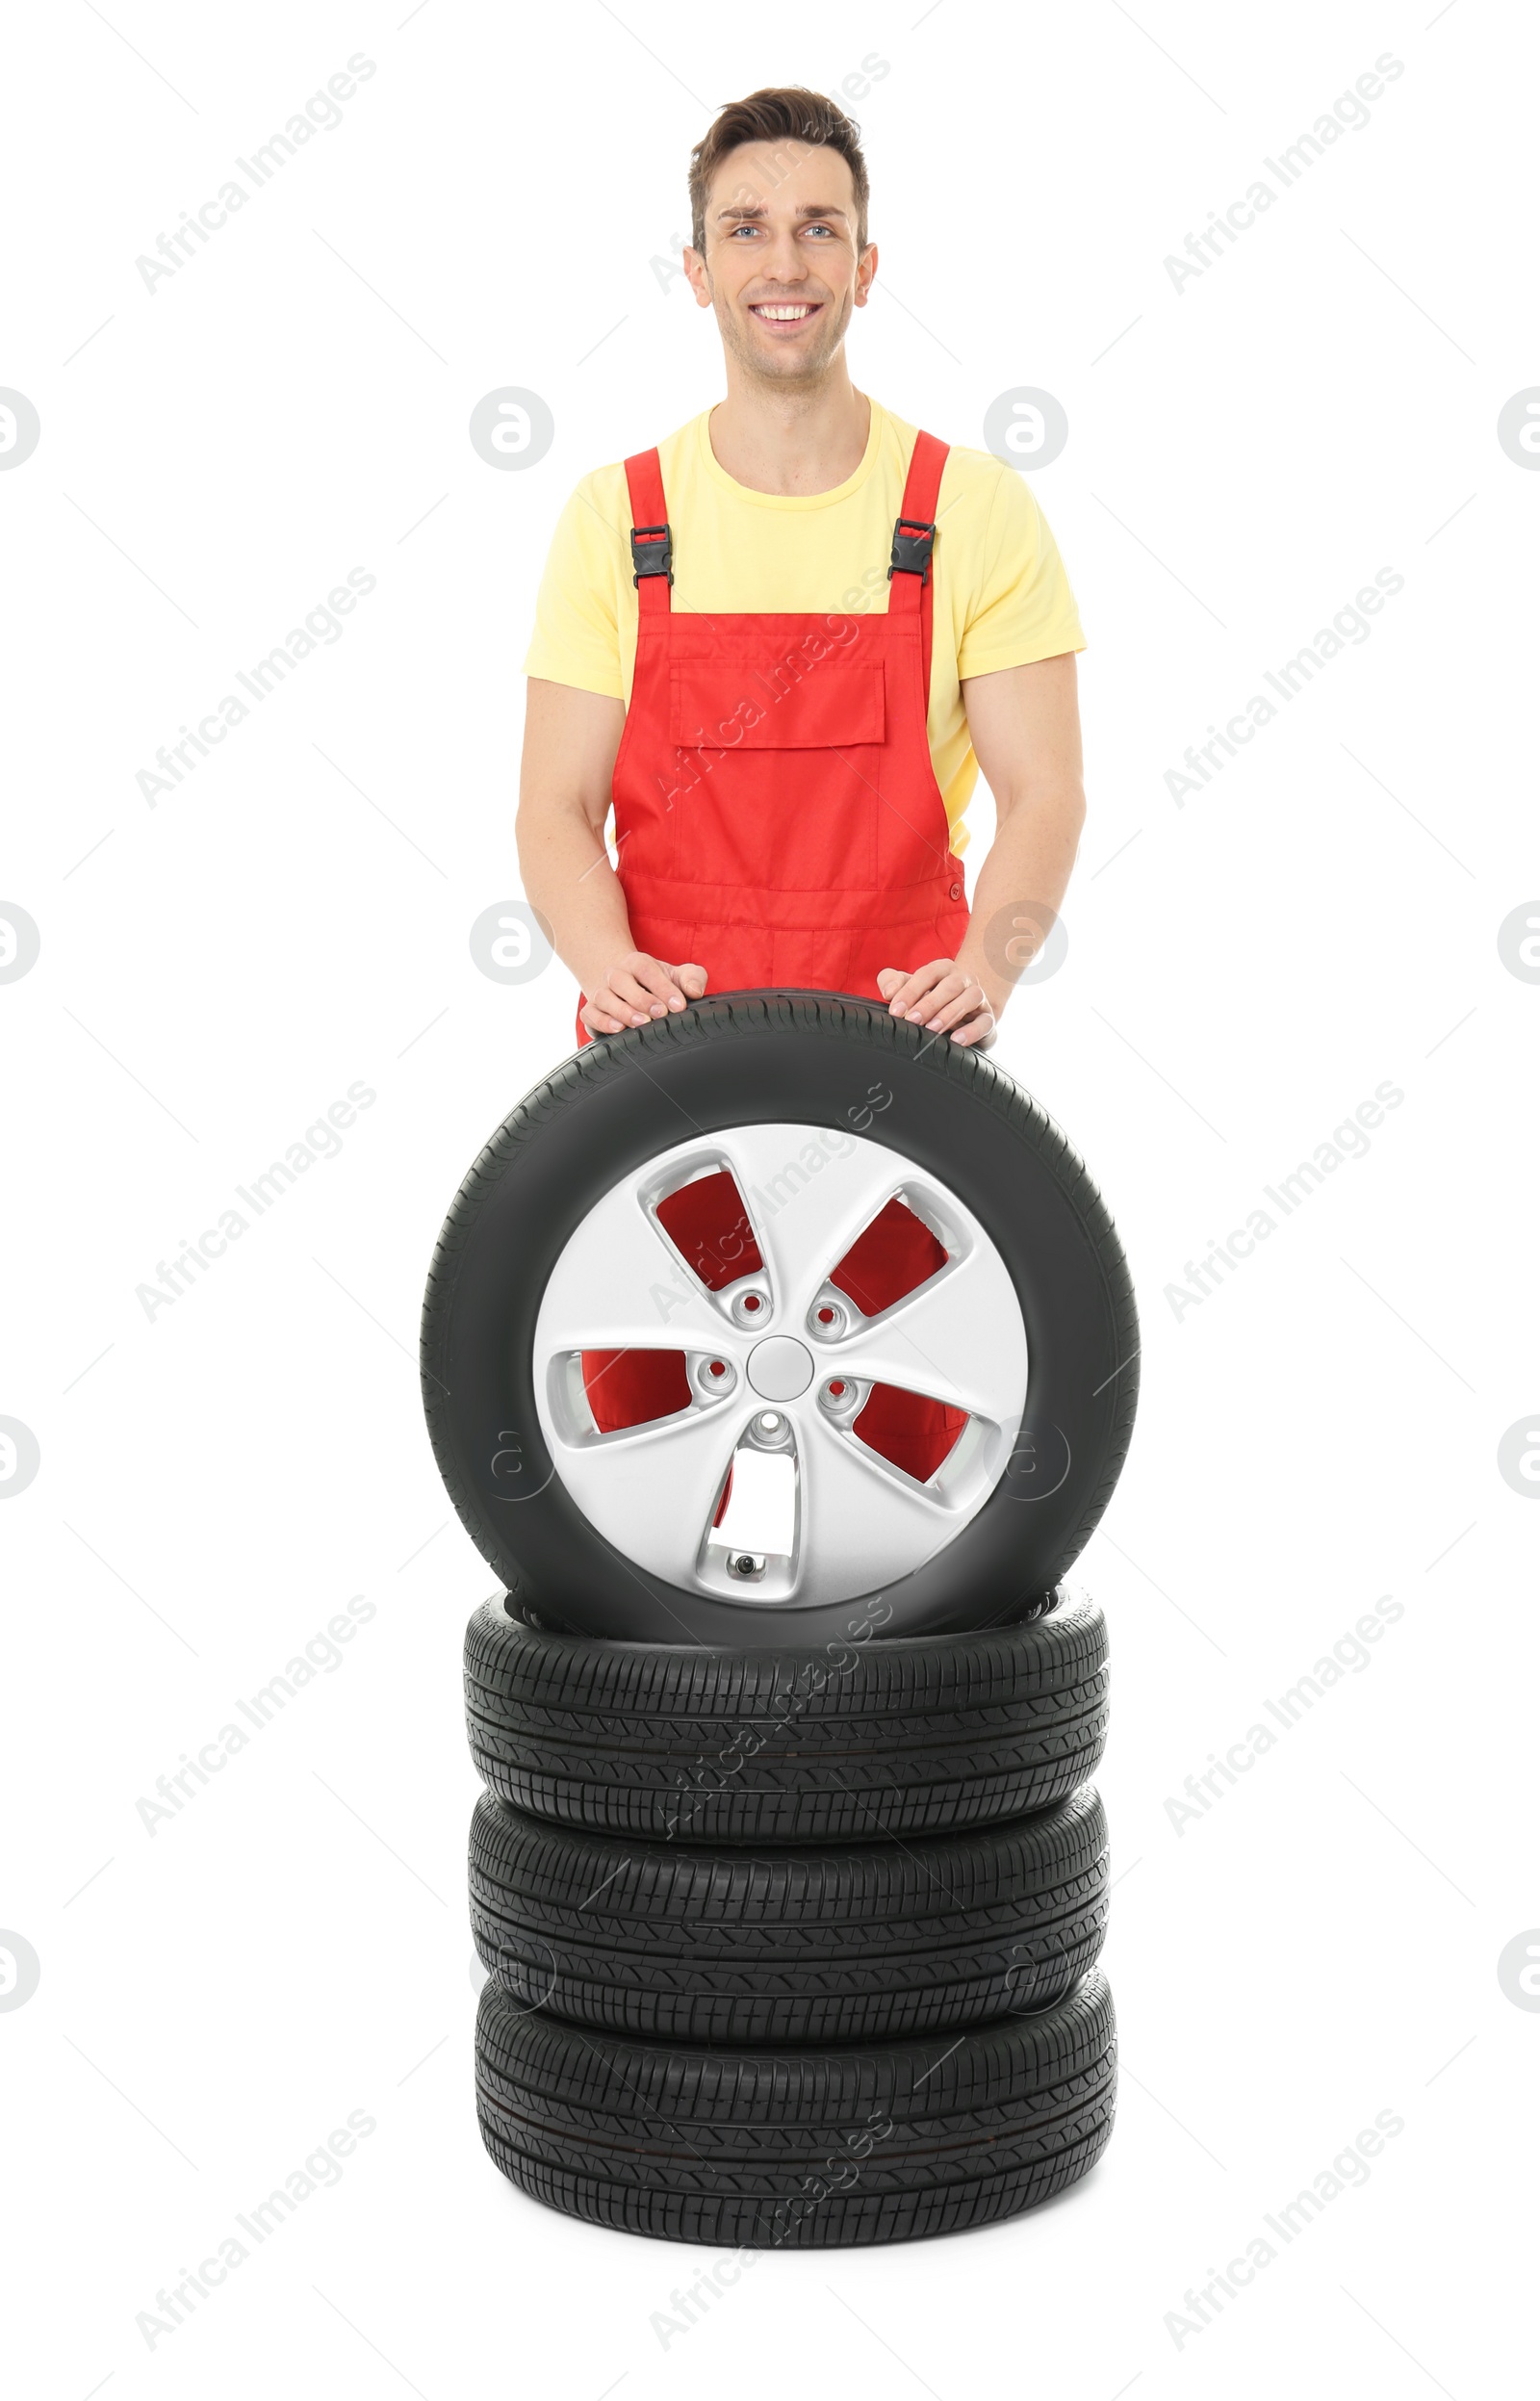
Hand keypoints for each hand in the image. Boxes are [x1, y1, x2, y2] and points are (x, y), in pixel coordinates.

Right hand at [581, 953, 706, 1036]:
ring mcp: (600, 992)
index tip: (679, 1005)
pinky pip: (589, 1015)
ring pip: (604, 998)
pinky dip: (601, 1022)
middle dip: (642, 999)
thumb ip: (692, 977)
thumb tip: (695, 991)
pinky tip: (618, 1030)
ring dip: (623, 1012)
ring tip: (642, 1024)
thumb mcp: (676, 976)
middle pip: (621, 981)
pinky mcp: (590, 1012)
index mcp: (636, 963)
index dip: (662, 987)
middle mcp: (615, 975)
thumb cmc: (655, 982)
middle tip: (661, 1014)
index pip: (646, 969)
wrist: (624, 985)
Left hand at [877, 960, 996, 1048]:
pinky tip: (956, 1040)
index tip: (895, 1010)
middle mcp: (963, 979)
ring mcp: (979, 997)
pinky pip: (985, 1022)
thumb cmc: (931, 998)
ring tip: (932, 1030)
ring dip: (949, 1014)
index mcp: (943, 969)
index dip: (910, 991)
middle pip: (949, 985)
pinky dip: (972, 1031)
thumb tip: (888, 991)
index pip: (927, 974)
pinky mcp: (988, 1018)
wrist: (964, 1012)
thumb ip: (892, 982)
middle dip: (929, 1004)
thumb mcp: (910, 988)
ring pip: (970, 998)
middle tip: (911, 1020)